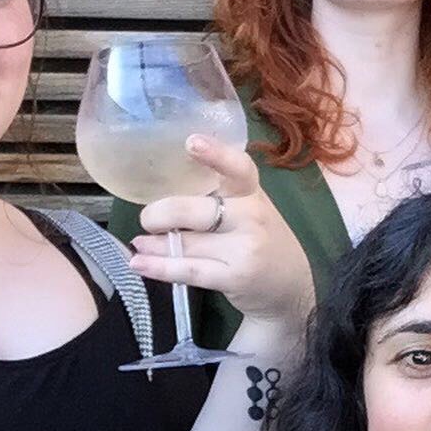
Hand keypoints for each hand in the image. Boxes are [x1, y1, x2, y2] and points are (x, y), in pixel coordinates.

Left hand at [129, 135, 314, 329]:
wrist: (292, 288)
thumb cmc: (263, 242)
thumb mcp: (252, 210)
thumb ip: (219, 198)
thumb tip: (163, 197)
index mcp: (254, 193)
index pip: (239, 168)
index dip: (216, 154)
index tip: (191, 142)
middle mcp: (252, 217)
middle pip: (195, 210)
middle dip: (161, 213)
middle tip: (148, 219)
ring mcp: (245, 248)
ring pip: (186, 242)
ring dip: (155, 243)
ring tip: (139, 243)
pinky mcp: (235, 277)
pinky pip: (188, 270)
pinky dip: (158, 267)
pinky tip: (138, 263)